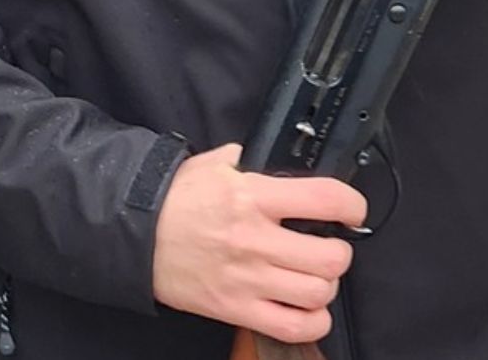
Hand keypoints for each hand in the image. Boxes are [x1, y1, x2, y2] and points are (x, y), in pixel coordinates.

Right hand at [151, 143, 364, 343]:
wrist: (134, 235)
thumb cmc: (173, 200)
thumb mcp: (213, 165)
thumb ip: (249, 160)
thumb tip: (276, 160)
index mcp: (253, 197)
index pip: (325, 199)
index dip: (352, 204)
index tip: (352, 209)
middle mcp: (256, 240)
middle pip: (331, 257)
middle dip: (339, 252)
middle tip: (327, 246)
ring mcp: (248, 279)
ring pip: (318, 293)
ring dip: (325, 285)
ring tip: (314, 276)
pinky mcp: (237, 308)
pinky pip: (294, 327)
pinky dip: (312, 321)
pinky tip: (307, 307)